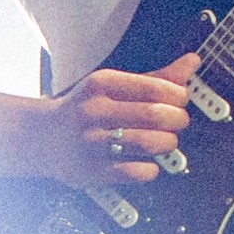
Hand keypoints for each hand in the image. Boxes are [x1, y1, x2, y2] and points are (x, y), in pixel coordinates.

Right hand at [36, 52, 201, 185]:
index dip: (179, 96)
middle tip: (178, 122)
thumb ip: (155, 78)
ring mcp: (91, 141)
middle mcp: (94, 110)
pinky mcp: (91, 170)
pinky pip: (137, 172)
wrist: (41, 136)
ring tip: (166, 141)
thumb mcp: (114, 87)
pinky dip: (152, 169)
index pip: (156, 87)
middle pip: (156, 115)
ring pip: (150, 143)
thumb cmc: (86, 109)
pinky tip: (149, 162)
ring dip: (169, 144)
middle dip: (178, 120)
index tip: (181, 101)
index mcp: (101, 84)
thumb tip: (192, 61)